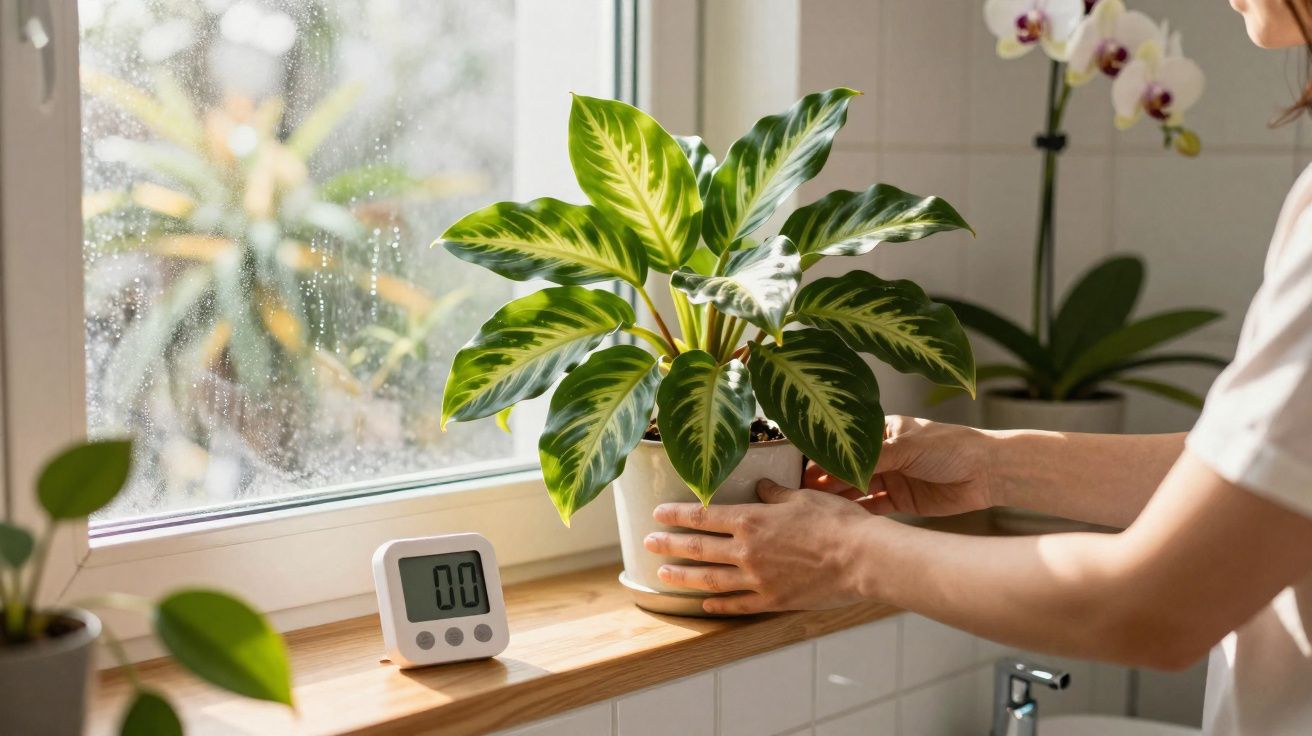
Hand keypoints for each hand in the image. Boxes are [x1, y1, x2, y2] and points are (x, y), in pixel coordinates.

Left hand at [644, 480, 883, 614]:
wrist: (863, 558)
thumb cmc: (837, 522)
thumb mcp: (803, 496)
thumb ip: (775, 493)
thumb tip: (761, 485)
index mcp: (751, 520)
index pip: (703, 516)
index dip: (677, 514)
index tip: (657, 513)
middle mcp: (747, 550)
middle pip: (698, 548)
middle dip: (669, 545)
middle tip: (647, 544)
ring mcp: (757, 579)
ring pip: (709, 580)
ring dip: (682, 577)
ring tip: (662, 576)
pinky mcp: (773, 601)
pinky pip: (737, 606)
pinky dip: (717, 606)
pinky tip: (704, 605)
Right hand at [806, 415, 996, 516]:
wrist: (988, 472)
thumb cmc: (951, 446)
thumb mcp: (907, 446)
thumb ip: (871, 457)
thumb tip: (837, 466)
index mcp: (881, 431)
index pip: (844, 442)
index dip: (823, 455)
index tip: (800, 469)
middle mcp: (883, 453)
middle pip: (846, 467)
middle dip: (825, 479)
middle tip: (801, 493)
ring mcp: (891, 477)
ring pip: (856, 489)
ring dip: (838, 497)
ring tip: (815, 508)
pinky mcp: (900, 500)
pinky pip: (872, 507)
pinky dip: (857, 512)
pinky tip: (840, 518)